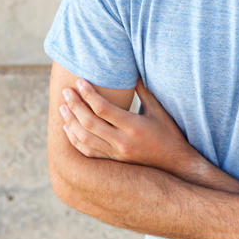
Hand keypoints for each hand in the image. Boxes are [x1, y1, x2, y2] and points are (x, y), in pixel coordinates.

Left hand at [59, 77, 199, 178]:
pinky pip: (88, 152)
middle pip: (89, 122)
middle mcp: (122, 142)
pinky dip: (75, 140)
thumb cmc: (169, 135)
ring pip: (85, 138)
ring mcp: (116, 154)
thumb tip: (133, 73)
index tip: (80, 82)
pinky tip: (68, 129)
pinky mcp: (114, 161)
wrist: (175, 165)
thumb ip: (144, 92)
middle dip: (75, 105)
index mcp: (133, 127)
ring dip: (71, 122)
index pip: (103, 108)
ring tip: (63, 108)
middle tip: (66, 92)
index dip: (88, 94)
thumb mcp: (159, 111)